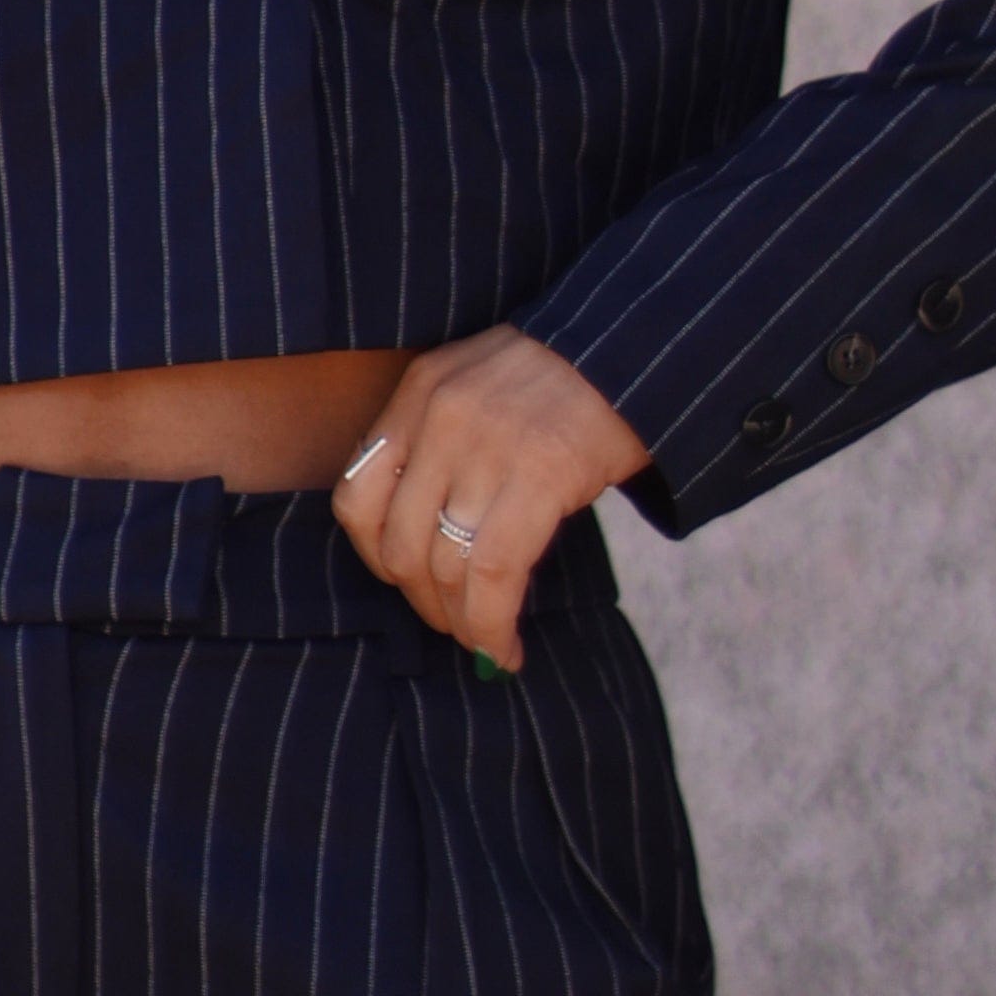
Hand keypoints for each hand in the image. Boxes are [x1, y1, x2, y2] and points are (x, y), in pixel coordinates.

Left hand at [333, 327, 647, 670]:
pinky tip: (505, 648)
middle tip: (453, 623)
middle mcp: (442, 415)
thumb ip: (441, 442)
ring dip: (461, 624)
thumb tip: (427, 542)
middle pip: (398, 544)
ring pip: (444, 567)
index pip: (356, 495)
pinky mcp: (540, 473)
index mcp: (420, 391)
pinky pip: (494, 572)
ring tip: (484, 643)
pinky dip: (493, 625)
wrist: (640, 346)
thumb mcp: (482, 385)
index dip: (374, 558)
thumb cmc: (566, 378)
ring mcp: (488, 444)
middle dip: (424, 603)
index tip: (405, 581)